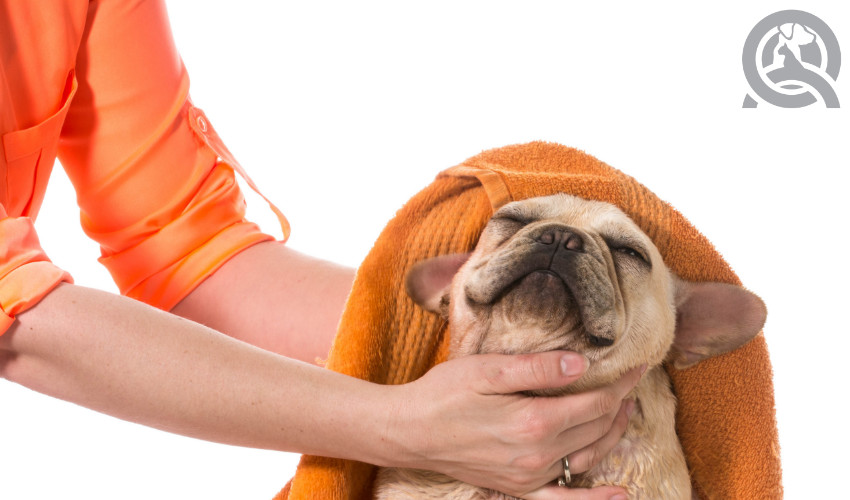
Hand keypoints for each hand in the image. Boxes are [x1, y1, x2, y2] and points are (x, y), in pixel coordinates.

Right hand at [382, 350, 641, 498]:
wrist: (408, 431)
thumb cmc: (443, 393)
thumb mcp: (487, 370)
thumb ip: (537, 368)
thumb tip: (582, 365)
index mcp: (533, 422)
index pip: (595, 402)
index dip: (621, 384)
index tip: (638, 367)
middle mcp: (537, 455)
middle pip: (596, 428)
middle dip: (620, 404)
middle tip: (631, 382)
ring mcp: (528, 476)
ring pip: (588, 456)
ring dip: (612, 433)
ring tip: (625, 411)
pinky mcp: (517, 487)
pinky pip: (564, 499)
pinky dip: (595, 499)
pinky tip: (620, 495)